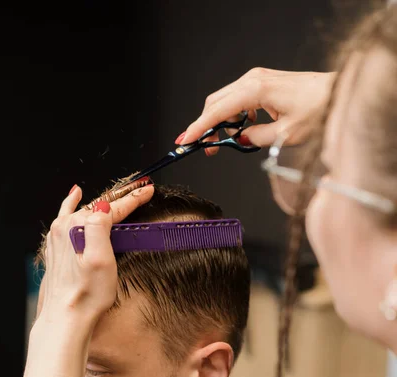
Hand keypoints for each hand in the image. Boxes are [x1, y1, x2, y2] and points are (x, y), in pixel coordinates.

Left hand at [38, 183, 153, 326]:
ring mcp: (58, 238)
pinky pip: (65, 216)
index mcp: (76, 228)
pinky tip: (74, 195)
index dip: (133, 199)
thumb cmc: (86, 295)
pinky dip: (71, 203)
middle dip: (121, 197)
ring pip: (84, 210)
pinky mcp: (56, 248)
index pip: (110, 208)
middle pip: (98, 206)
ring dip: (103, 202)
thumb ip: (99, 228)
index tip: (148, 190)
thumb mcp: (100, 260)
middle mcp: (63, 228)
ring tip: (119, 192)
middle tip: (140, 189)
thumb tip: (103, 206)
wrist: (65, 318)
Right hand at [180, 68, 335, 151]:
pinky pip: (238, 99)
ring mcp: (258, 79)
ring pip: (225, 100)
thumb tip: (239, 139)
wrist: (338, 93)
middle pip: (216, 102)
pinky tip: (240, 130)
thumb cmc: (319, 111)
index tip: (185, 142)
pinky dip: (232, 115)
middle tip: (203, 149)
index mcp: (256, 89)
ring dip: (218, 122)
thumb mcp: (286, 134)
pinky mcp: (263, 83)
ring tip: (218, 144)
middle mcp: (253, 79)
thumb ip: (256, 138)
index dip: (199, 128)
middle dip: (205, 126)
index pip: (217, 110)